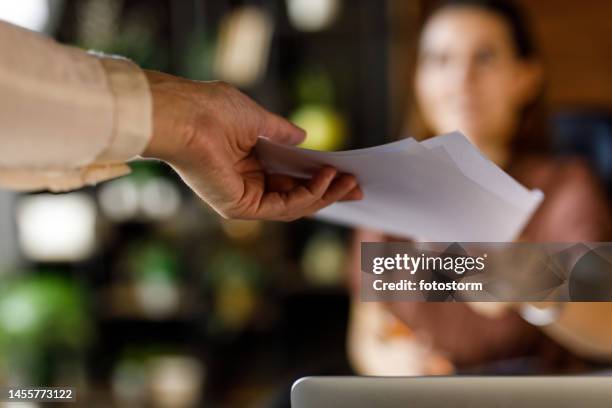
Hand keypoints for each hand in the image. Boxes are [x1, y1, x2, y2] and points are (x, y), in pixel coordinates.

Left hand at [142, 71, 361, 220]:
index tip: (345, 172)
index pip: (290, 178)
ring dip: (325, 194)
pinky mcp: (242, 207)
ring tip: (348, 181)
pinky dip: (309, 195)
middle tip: (357, 185)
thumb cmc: (211, 109)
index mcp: (248, 163)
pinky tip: (327, 178)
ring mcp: (244, 199)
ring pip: (294, 205)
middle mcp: (246, 184)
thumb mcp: (256, 118)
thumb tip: (302, 136)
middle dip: (329, 192)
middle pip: (296, 195)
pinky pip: (285, 207)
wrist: (184, 114)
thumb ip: (280, 130)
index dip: (318, 177)